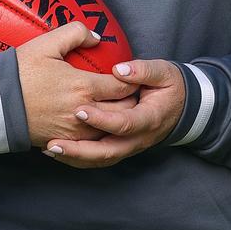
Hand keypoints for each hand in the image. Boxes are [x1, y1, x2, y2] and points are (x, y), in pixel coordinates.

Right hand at [15, 21, 138, 147]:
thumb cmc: (20, 72)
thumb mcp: (46, 43)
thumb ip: (75, 33)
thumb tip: (96, 38)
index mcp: (84, 86)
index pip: (123, 86)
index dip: (133, 80)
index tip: (134, 75)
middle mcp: (85, 112)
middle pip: (124, 110)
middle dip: (131, 100)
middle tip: (130, 90)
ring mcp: (75, 131)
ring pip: (111, 129)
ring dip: (118, 118)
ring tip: (118, 106)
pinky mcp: (65, 143)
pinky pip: (93, 143)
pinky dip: (101, 132)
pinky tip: (99, 122)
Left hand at [43, 58, 184, 168]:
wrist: (181, 106)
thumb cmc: (169, 85)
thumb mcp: (163, 72)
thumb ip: (143, 70)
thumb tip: (119, 70)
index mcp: (149, 118)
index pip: (124, 124)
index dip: (101, 119)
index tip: (79, 111)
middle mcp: (138, 138)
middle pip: (107, 152)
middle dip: (79, 149)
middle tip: (54, 142)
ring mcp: (129, 147)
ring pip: (100, 160)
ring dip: (75, 157)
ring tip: (50, 149)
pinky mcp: (119, 148)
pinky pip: (97, 159)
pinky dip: (77, 158)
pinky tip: (57, 151)